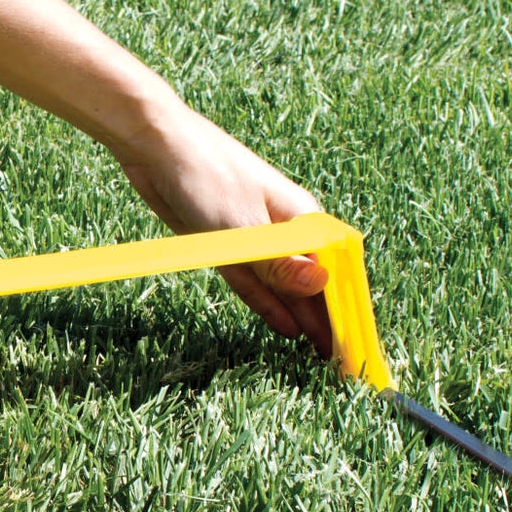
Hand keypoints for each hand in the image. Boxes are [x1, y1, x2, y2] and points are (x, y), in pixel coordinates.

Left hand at [111, 99, 332, 356]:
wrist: (156, 145)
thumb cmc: (207, 175)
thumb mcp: (242, 227)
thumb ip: (278, 263)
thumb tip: (321, 285)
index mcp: (303, 219)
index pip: (336, 274)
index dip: (347, 312)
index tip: (354, 349)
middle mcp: (286, 229)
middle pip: (314, 285)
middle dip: (328, 322)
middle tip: (341, 366)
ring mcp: (256, 237)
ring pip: (285, 287)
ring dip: (302, 318)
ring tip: (319, 356)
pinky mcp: (228, 244)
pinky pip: (254, 282)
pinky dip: (269, 304)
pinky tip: (286, 327)